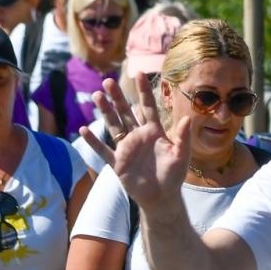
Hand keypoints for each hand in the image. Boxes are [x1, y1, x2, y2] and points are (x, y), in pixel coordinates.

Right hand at [82, 77, 189, 210]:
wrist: (162, 196)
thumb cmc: (174, 175)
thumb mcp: (181, 154)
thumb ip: (182, 136)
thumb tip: (187, 118)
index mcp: (154, 132)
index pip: (148, 107)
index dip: (143, 91)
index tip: (139, 73)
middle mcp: (138, 136)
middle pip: (125, 112)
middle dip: (117, 98)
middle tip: (107, 81)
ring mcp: (126, 148)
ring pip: (113, 126)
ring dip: (105, 112)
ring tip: (97, 96)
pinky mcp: (117, 163)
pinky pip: (102, 150)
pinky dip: (93, 141)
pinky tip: (83, 130)